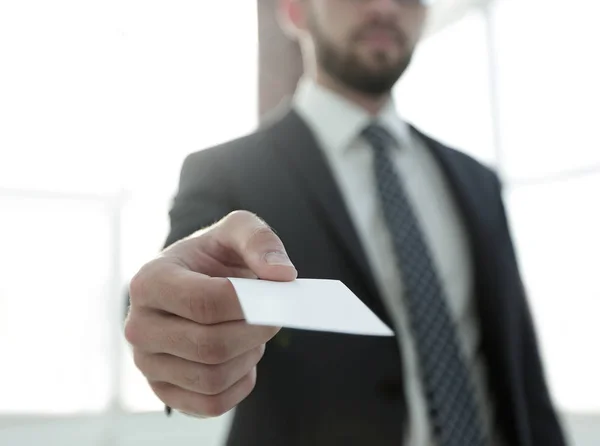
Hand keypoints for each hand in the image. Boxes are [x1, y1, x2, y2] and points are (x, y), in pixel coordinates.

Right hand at [125, 210, 296, 416]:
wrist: (194, 283)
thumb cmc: (213, 256)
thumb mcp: (236, 230)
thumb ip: (260, 241)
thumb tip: (282, 276)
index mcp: (149, 281)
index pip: (205, 303)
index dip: (250, 305)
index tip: (275, 296)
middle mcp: (139, 326)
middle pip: (210, 345)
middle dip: (255, 332)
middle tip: (273, 316)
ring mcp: (147, 363)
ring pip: (213, 378)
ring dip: (248, 357)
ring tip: (253, 333)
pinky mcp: (164, 391)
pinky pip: (212, 403)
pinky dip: (240, 384)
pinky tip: (243, 357)